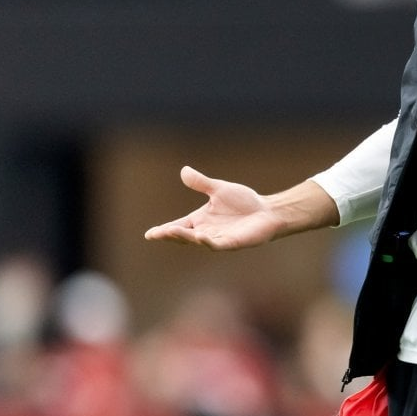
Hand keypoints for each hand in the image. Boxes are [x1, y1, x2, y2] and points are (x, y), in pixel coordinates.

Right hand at [144, 166, 283, 249]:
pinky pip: (217, 244)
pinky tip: (201, 236)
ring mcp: (218, 238)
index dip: (165, 230)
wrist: (266, 211)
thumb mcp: (219, 189)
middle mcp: (206, 231)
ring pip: (197, 240)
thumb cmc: (244, 202)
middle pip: (184, 235)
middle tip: (157, 234)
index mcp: (200, 219)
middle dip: (170, 234)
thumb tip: (183, 170)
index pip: (179, 226)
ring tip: (173, 231)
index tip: (150, 234)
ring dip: (186, 237)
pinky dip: (208, 242)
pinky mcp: (231, 243)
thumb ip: (201, 183)